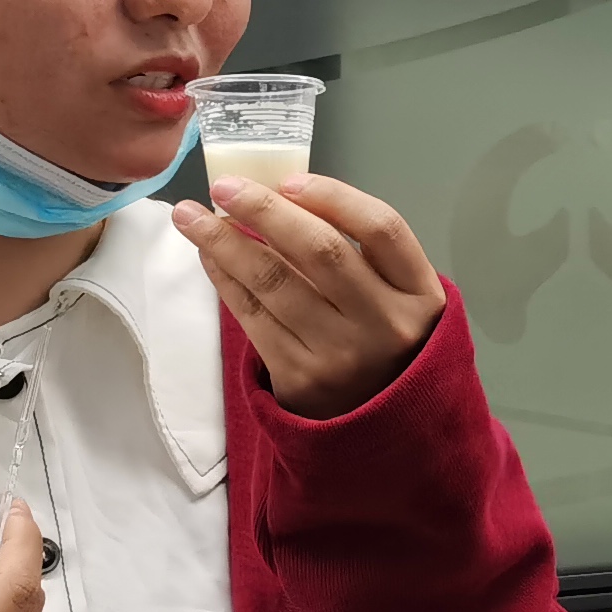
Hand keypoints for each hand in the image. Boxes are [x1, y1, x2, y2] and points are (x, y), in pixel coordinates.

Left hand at [171, 173, 447, 419]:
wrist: (384, 430)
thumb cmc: (388, 345)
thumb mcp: (401, 299)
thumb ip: (363, 255)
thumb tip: (279, 198)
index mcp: (420, 294)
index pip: (382, 229)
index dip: (334, 197)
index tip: (289, 180)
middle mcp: (385, 324)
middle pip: (322, 251)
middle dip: (265, 211)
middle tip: (224, 185)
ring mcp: (341, 354)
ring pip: (275, 283)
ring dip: (224, 242)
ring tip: (191, 215)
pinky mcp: (300, 379)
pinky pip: (252, 317)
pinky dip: (225, 280)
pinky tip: (208, 256)